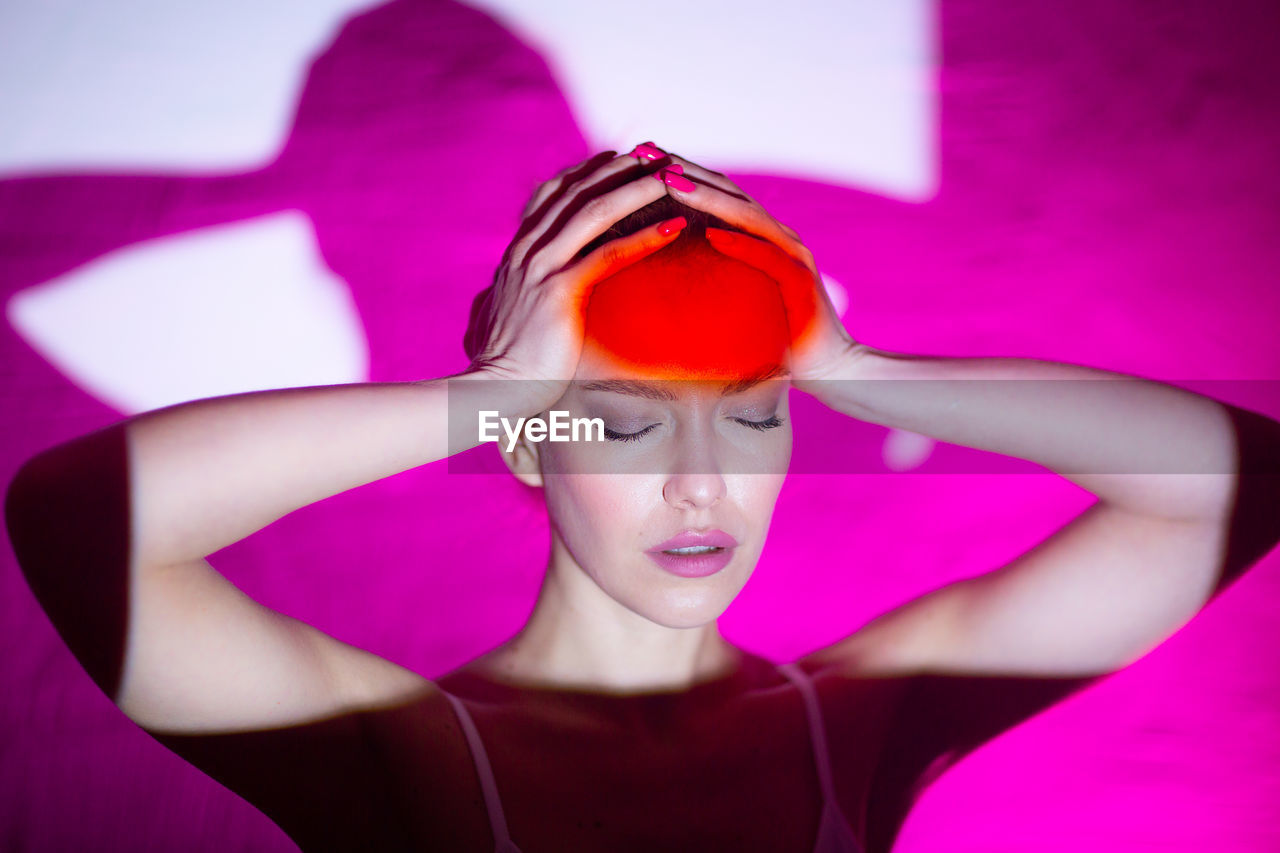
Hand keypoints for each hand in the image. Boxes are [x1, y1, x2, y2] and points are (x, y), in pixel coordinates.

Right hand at [465, 150, 686, 412]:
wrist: (490, 392)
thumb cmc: (502, 366)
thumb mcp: (495, 319)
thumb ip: (496, 300)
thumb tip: (487, 301)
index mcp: (517, 253)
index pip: (553, 194)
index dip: (587, 171)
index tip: (620, 158)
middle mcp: (527, 251)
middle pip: (577, 191)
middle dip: (619, 168)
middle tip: (657, 155)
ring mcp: (542, 269)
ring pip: (595, 212)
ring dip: (637, 190)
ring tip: (674, 178)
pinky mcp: (560, 293)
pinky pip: (608, 255)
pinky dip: (644, 238)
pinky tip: (674, 227)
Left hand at [648, 149, 861, 394]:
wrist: (825, 365)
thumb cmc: (771, 336)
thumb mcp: (729, 297)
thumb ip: (704, 274)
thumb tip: (657, 263)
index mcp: (755, 234)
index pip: (710, 193)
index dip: (674, 172)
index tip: (634, 157)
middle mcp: (774, 233)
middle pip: (724, 191)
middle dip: (683, 169)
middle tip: (644, 152)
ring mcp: (790, 252)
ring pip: (744, 214)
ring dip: (706, 197)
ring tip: (669, 181)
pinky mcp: (800, 278)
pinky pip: (767, 256)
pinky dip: (740, 243)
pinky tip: (712, 234)